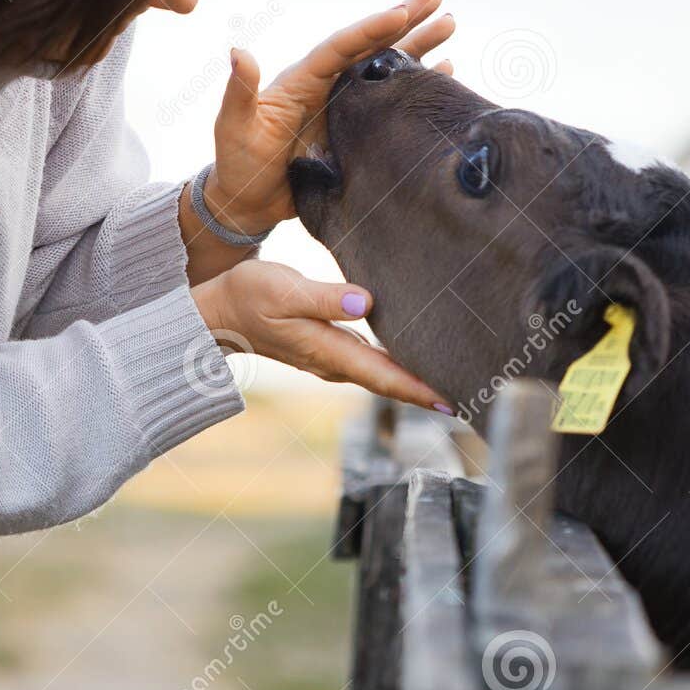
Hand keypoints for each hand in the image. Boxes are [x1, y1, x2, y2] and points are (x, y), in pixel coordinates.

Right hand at [192, 260, 451, 411]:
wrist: (219, 312)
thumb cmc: (250, 296)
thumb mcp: (285, 289)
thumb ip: (326, 298)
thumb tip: (368, 303)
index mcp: (329, 351)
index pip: (384, 376)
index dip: (420, 389)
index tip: (455, 400)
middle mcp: (335, 362)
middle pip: (390, 382)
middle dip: (429, 391)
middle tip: (471, 394)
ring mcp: (332, 357)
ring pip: (383, 374)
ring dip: (415, 379)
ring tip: (452, 378)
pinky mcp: (329, 347)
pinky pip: (372, 362)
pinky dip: (397, 365)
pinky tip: (415, 356)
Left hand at [200, 0, 456, 234]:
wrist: (248, 200)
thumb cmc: (237, 162)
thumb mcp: (235, 126)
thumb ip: (240, 91)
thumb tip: (238, 52)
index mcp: (303, 80)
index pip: (342, 46)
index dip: (372, 29)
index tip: (401, 13)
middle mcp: (328, 85)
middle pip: (373, 45)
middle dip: (406, 19)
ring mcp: (345, 105)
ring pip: (388, 66)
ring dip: (420, 45)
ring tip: (450, 23)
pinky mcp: (358, 128)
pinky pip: (393, 98)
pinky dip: (417, 82)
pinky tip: (444, 69)